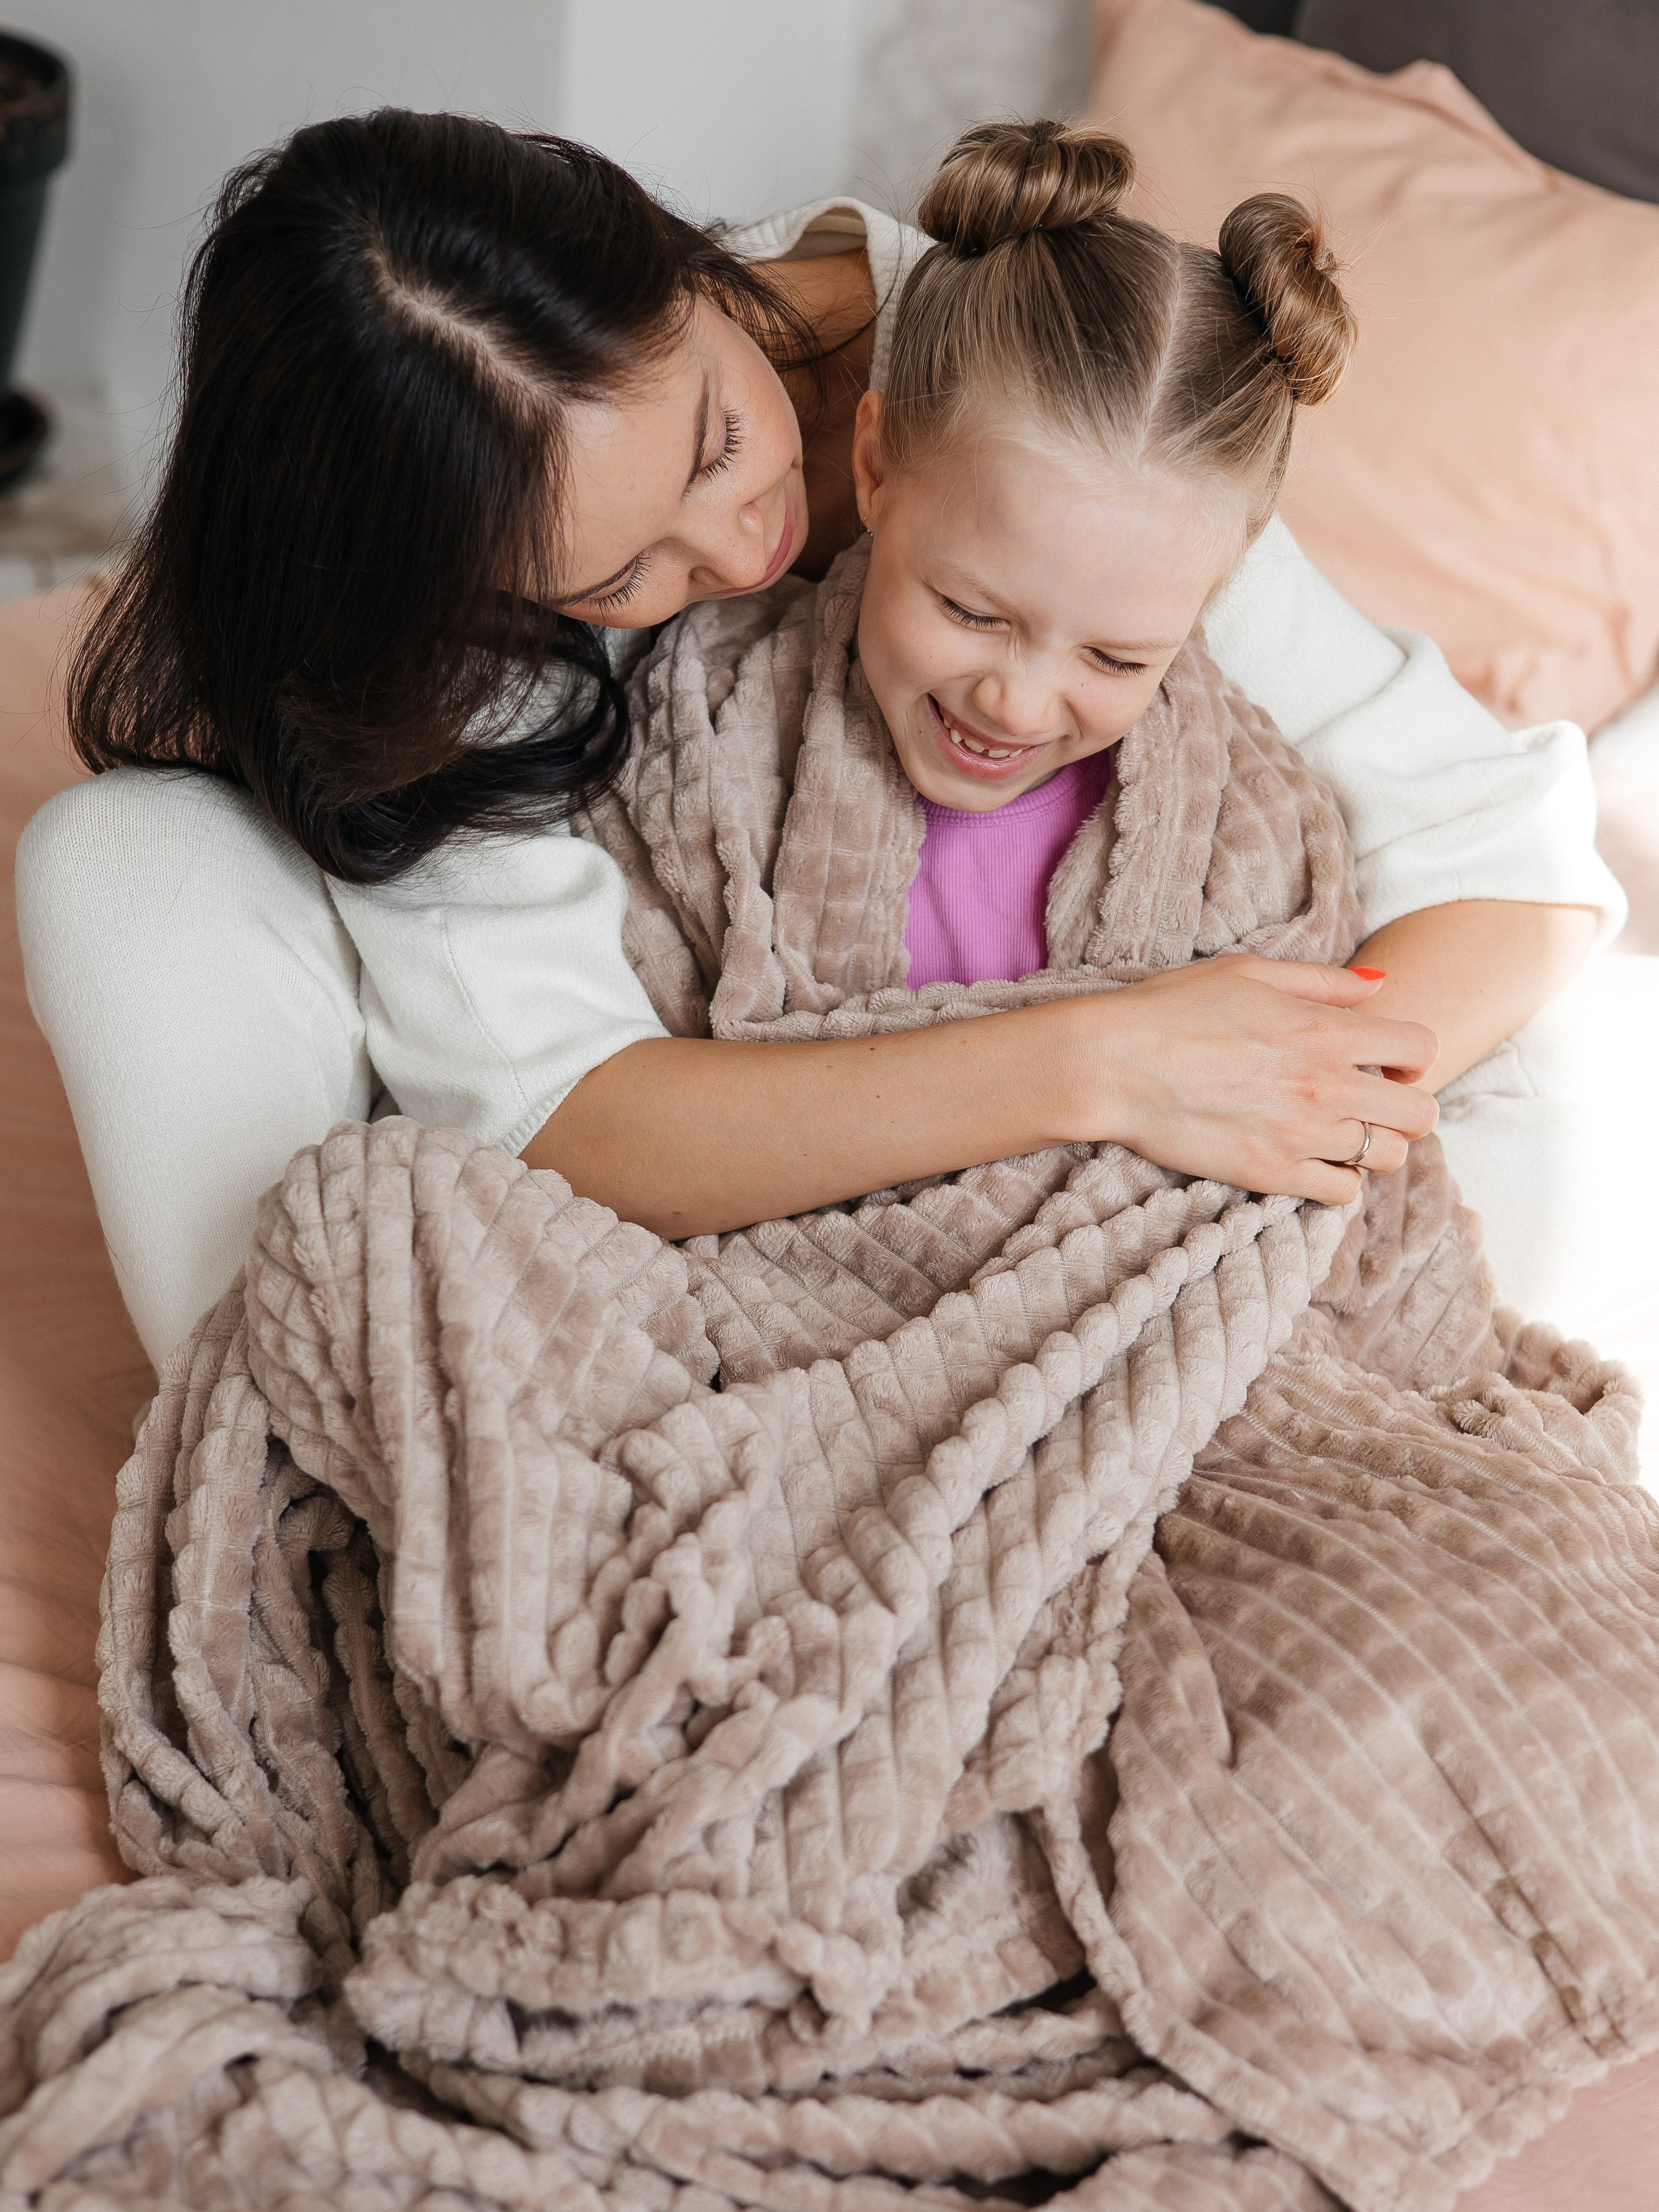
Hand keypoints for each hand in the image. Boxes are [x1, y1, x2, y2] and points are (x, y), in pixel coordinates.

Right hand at [1057, 955, 1439, 1203]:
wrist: (1114, 1066)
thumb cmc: (1172, 1009)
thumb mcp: (1247, 973)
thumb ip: (1321, 981)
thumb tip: (1379, 985)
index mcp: (1326, 1031)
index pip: (1422, 1048)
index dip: (1411, 1054)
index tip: (1385, 1059)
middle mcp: (1327, 1087)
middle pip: (1421, 1114)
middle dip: (1405, 1106)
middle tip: (1369, 1101)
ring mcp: (1303, 1136)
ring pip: (1385, 1157)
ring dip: (1371, 1144)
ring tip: (1335, 1132)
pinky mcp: (1273, 1174)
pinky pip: (1343, 1193)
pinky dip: (1337, 1179)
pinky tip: (1310, 1158)